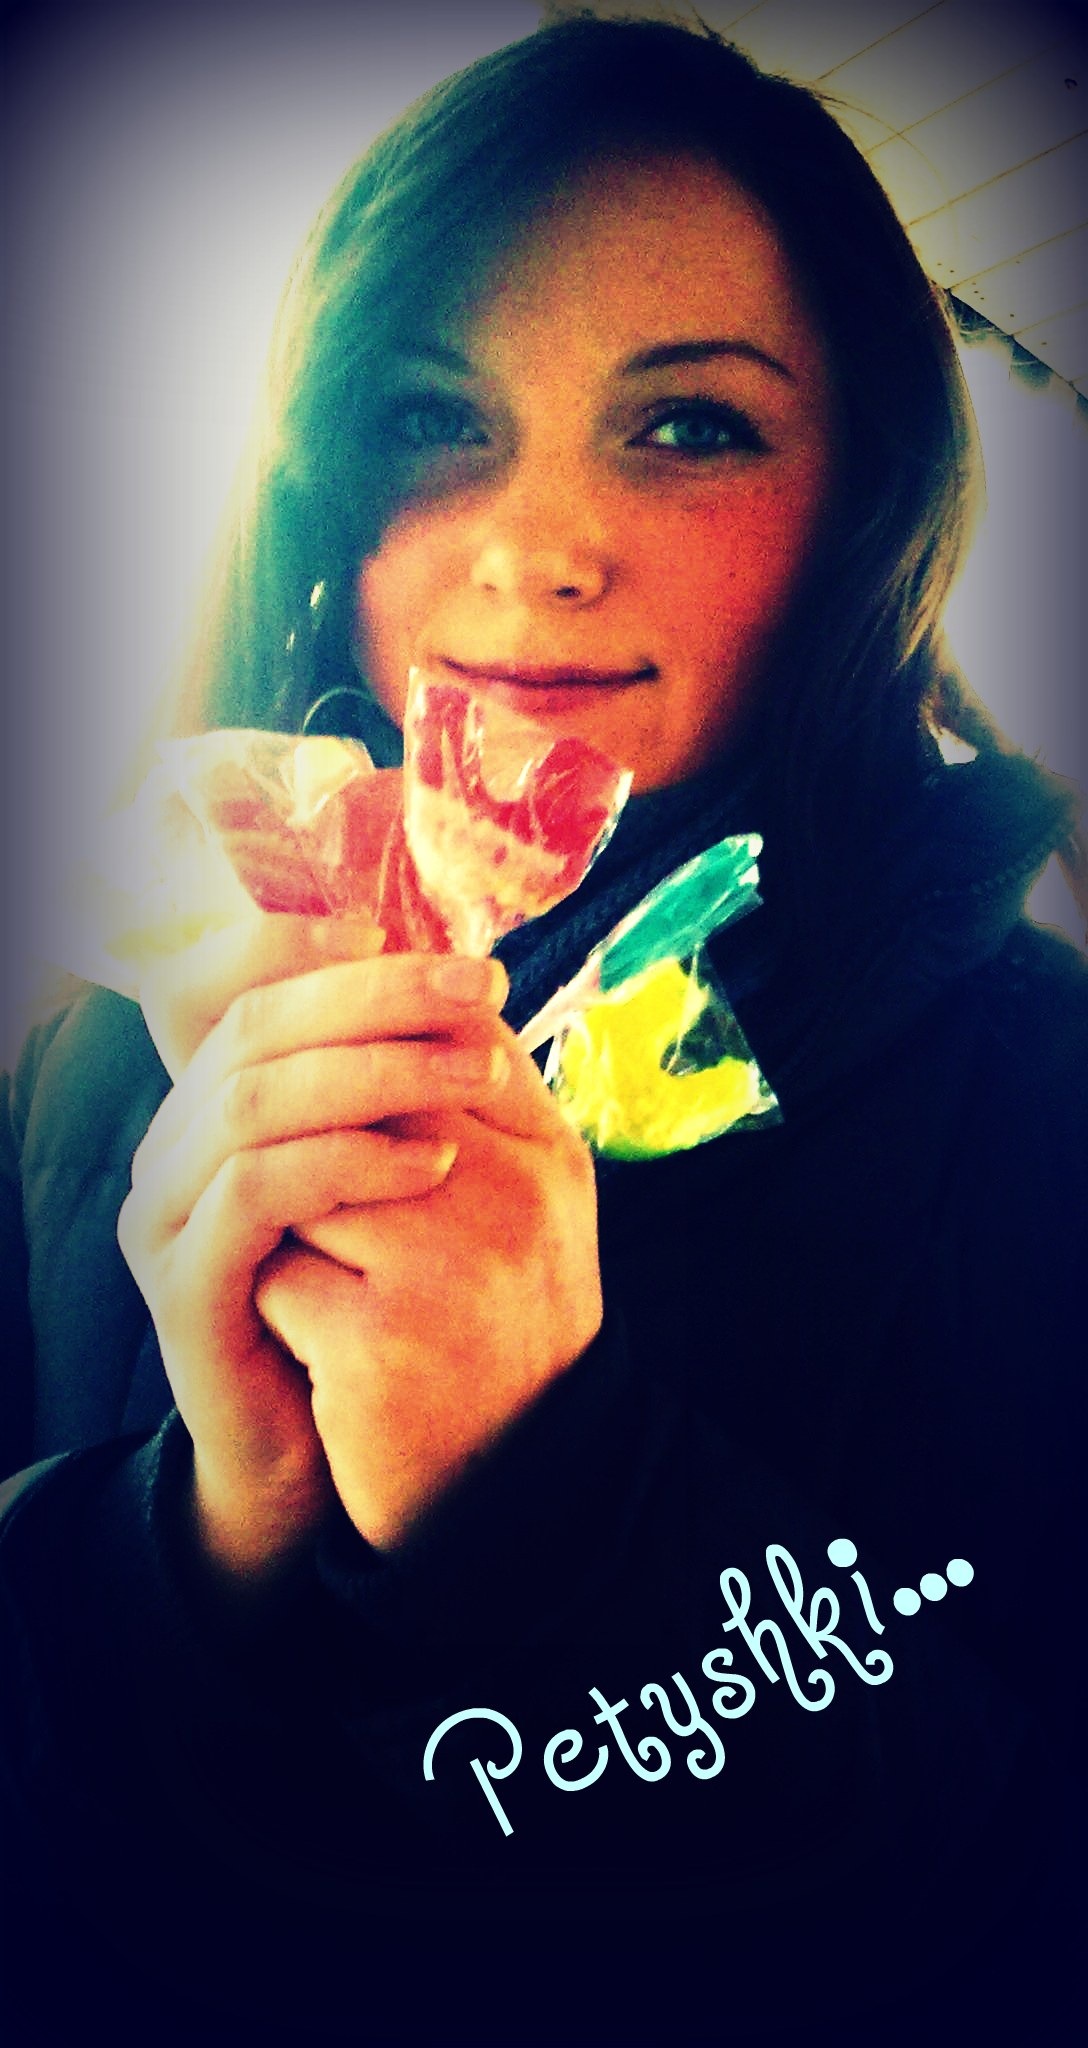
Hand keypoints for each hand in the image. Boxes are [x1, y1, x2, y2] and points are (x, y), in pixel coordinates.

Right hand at [117, 939, 511, 1578]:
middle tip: (481, 986)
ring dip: (378, 1071)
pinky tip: (434, 1166)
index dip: (294, 942)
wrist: (335, 1449)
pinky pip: (255, 1191)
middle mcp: (171, 1142)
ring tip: (479, 1077)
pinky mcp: (184, 1284)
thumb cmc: (370, 1297)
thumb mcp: (385, 1170)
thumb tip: (459, 974)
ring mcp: (166, 1215)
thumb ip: (393, 1080)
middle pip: (253, 1025)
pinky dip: (348, 1161)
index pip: (220, 983)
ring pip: (253, 1098)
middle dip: (377, 994)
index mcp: (210, 1099)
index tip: (395, 928)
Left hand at [254, 994, 602, 1551]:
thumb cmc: (509, 1330)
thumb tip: (406, 983)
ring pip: (300, 1182)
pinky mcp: (378, 1341)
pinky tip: (322, 1349)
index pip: (436, 1041)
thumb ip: (485, 1100)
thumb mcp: (533, 1206)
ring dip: (294, 1229)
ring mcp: (446, 1268)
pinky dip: (282, 1307)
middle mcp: (509, 1199)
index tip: (340, 1100)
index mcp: (548, 1156)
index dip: (368, 1058)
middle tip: (324, 1206)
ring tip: (333, 1283)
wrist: (520, 1492)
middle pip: (355, 1101)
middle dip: (319, 1143)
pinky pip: (277, 1276)